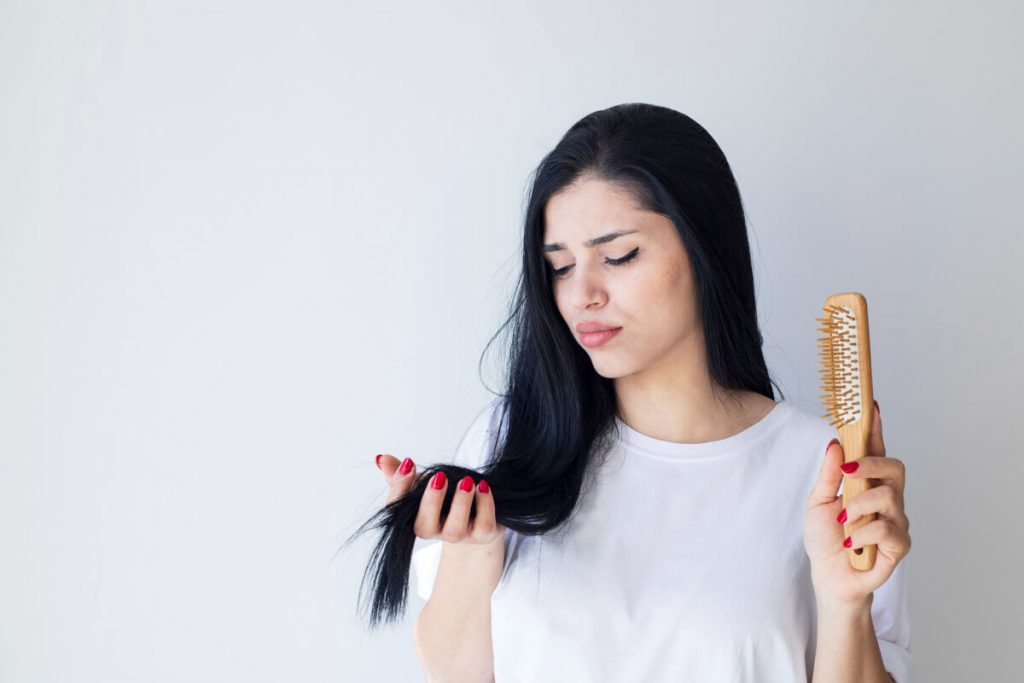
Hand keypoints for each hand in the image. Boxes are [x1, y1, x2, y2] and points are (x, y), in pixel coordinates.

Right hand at [376, 454, 504, 546]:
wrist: (478, 519)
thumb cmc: (444, 499)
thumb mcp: (422, 483)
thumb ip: (400, 473)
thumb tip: (382, 458)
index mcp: (413, 518)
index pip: (397, 510)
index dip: (400, 488)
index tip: (410, 464)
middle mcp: (434, 531)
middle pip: (425, 526)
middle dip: (431, 500)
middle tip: (440, 476)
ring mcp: (459, 536)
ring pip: (455, 529)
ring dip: (460, 503)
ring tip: (467, 481)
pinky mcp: (483, 535)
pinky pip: (483, 525)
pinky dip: (485, 504)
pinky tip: (483, 486)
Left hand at [803, 402, 911, 607]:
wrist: (828, 575)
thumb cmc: (826, 537)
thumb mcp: (818, 501)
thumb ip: (829, 474)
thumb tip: (835, 443)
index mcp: (867, 483)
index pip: (876, 450)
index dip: (876, 427)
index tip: (870, 405)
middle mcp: (887, 498)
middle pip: (895, 467)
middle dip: (870, 464)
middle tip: (847, 473)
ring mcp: (896, 520)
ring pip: (889, 497)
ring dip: (859, 507)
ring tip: (842, 521)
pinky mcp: (899, 545)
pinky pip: (888, 530)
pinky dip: (864, 533)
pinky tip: (850, 543)